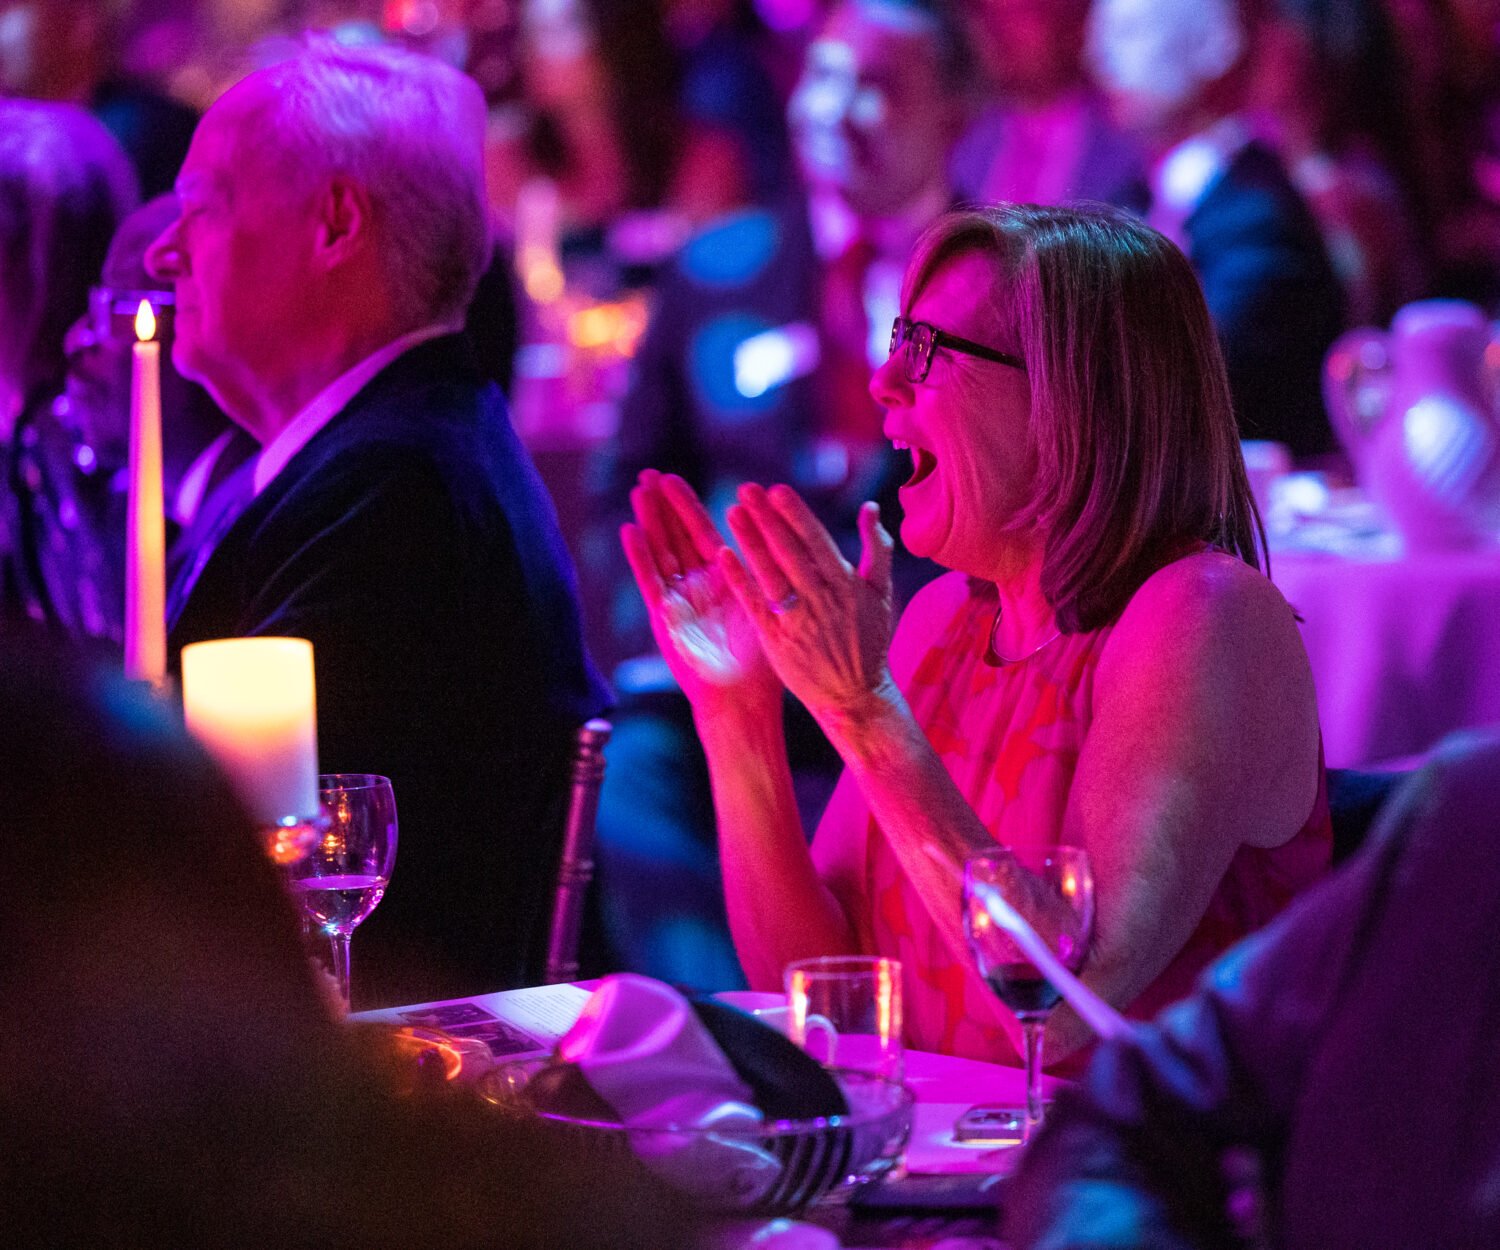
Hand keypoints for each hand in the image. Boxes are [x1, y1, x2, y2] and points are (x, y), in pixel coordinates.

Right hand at [621, 471, 778, 707]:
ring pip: (660, 552)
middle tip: (648, 473)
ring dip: (649, 521)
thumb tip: (775, 529)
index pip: (700, 531)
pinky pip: (651, 581)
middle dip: (662, 505)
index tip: (672, 476)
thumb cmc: (760, 657)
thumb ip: (761, 567)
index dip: (686, 505)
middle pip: (675, 536)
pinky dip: (640, 557)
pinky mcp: (665, 618)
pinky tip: (630, 531)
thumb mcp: (764, 602)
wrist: (743, 696)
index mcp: (721, 578)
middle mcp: (696, 585)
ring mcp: (678, 600)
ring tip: (638, 490)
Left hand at [719, 483, 895, 720]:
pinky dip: (740, 581)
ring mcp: (797, 621)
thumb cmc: (869, 642)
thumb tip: (870, 507)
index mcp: (846, 584)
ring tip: (731, 512)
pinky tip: (723, 556)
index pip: (817, 541)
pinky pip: (755, 605)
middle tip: (747, 490)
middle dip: (767, 519)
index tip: (776, 490)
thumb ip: (877, 548)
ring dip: (750, 542)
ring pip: (770, 574)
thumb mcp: (881, 594)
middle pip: (790, 552)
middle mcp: (821, 599)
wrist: (855, 696)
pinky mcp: (777, 641)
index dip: (795, 515)